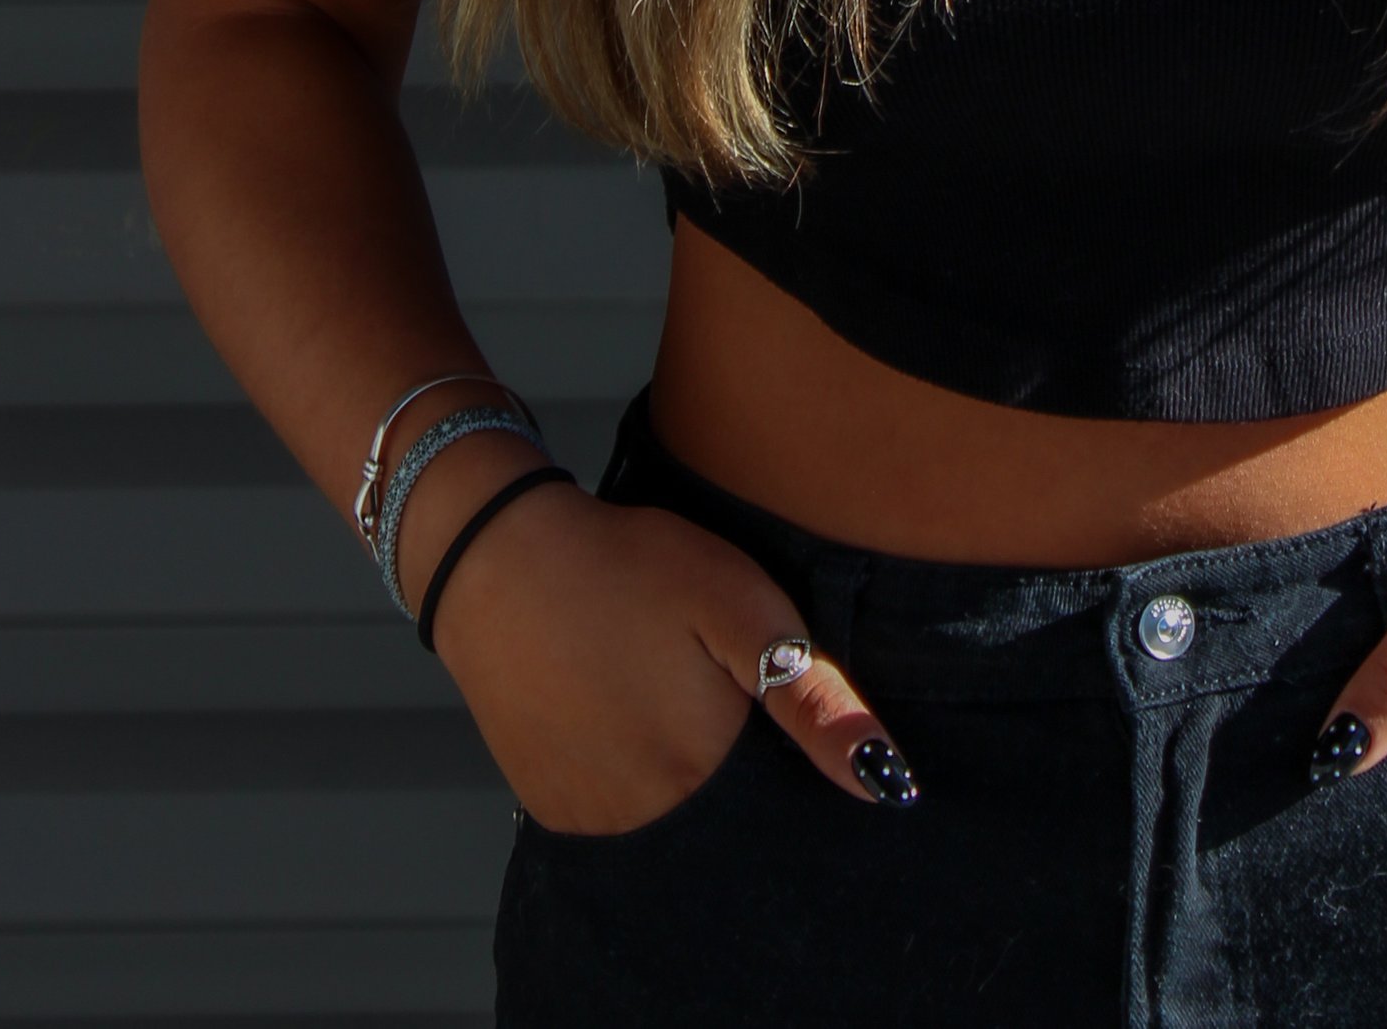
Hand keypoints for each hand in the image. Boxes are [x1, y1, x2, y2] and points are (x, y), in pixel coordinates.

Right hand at [425, 475, 917, 828]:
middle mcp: (644, 820)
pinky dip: (640, 787)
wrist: (498, 558)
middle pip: (728, 828)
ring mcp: (590, 822)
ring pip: (673, 827)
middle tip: (721, 696)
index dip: (796, 773)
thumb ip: (812, 699)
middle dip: (749, 785)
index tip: (789, 726)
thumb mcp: (739, 606)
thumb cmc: (627, 568)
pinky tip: (635, 721)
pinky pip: (619, 821)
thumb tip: (888, 786)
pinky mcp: (551, 808)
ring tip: (674, 702)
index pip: (782, 816)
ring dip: (692, 789)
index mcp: (702, 774)